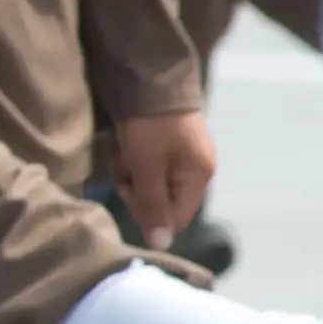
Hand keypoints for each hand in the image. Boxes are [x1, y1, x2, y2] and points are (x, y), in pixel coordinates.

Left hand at [117, 108, 217, 247]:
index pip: (176, 218)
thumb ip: (153, 205)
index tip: (129, 193)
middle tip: (125, 167)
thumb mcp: (147, 166)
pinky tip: (123, 144)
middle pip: (161, 201)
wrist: (148, 79)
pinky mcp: (166, 145)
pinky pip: (146, 165)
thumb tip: (161, 244)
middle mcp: (195, 170)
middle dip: (137, 189)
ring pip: (150, 183)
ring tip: (123, 150)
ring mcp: (182, 156)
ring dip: (130, 172)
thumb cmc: (149, 127)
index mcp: (198, 177)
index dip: (149, 215)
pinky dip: (131, 159)